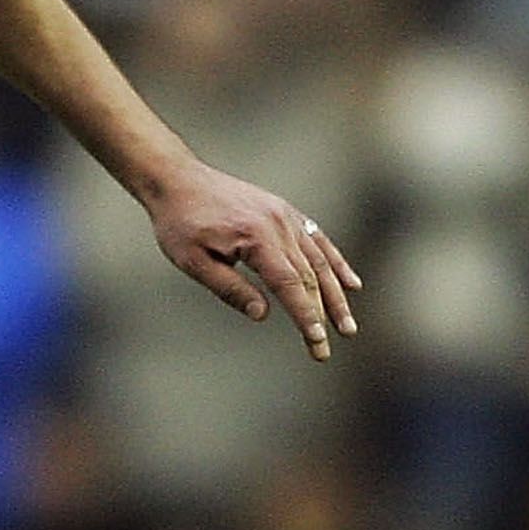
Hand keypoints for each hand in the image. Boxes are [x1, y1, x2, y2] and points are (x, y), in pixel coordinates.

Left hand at [144, 160, 362, 360]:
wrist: (177, 179)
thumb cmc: (180, 223)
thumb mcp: (193, 261)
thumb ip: (229, 288)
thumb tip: (263, 315)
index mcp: (256, 237)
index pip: (289, 284)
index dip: (305, 314)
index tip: (317, 342)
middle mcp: (278, 224)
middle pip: (309, 276)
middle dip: (321, 315)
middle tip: (323, 350)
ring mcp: (285, 215)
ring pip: (320, 260)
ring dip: (336, 295)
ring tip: (347, 326)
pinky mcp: (285, 211)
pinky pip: (317, 239)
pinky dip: (336, 262)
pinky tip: (351, 284)